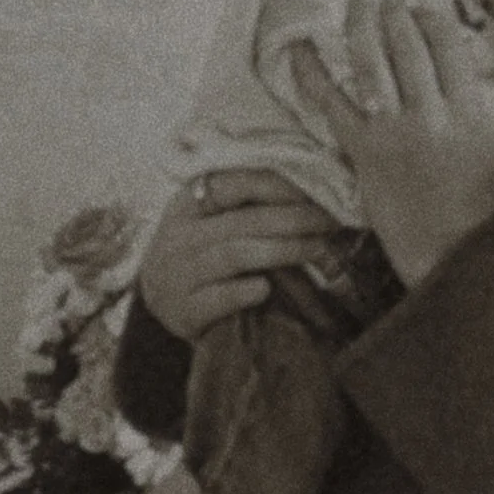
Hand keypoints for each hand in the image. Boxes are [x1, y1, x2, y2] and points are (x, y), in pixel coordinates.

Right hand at [135, 168, 343, 341]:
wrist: (162, 305)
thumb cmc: (203, 256)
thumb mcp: (214, 223)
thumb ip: (252, 208)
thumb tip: (318, 195)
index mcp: (189, 202)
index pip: (235, 183)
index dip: (279, 186)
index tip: (318, 191)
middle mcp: (179, 234)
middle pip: (245, 220)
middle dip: (295, 219)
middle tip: (330, 223)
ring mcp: (178, 273)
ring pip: (236, 254)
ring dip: (284, 250)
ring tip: (317, 250)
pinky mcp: (183, 310)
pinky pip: (218, 297)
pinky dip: (245, 291)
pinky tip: (266, 289)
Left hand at [286, 0, 493, 286]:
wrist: (443, 248)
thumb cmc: (483, 199)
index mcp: (472, 112)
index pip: (447, 47)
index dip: (432, 20)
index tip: (423, 10)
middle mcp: (432, 115)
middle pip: (407, 48)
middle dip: (394, 16)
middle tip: (385, 0)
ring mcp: (393, 131)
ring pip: (371, 64)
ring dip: (361, 28)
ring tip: (357, 6)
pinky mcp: (361, 149)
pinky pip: (331, 102)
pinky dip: (313, 73)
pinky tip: (302, 47)